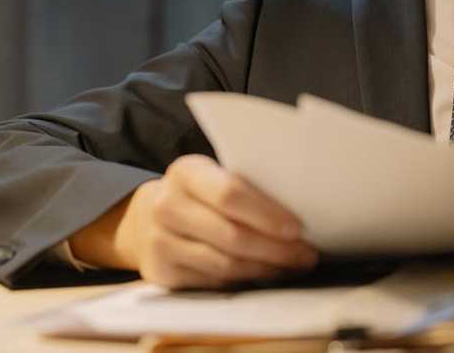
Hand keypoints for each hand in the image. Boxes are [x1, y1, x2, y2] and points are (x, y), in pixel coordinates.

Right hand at [79, 154, 318, 288]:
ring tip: (293, 265)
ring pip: (225, 263)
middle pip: (231, 234)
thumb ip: (244, 186)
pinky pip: (214, 282)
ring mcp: (160, 242)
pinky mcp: (162, 273)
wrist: (147, 218)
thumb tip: (301, 205)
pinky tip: (267, 274)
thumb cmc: (199, 194)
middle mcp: (167, 206)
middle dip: (275, 248)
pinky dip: (246, 280)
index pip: (230, 194)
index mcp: (186, 172)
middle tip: (306, 253)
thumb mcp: (213, 176)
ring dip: (266, 268)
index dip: (267, 214)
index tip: (297, 228)